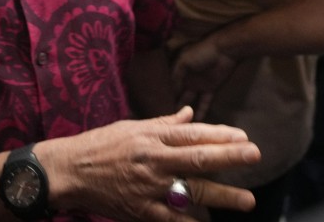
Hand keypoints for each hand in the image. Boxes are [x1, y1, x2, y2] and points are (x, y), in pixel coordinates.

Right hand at [42, 106, 259, 221]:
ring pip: (190, 191)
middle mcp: (153, 160)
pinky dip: (189, 221)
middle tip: (255, 155)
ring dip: (221, 196)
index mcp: (152, 137)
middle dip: (229, 157)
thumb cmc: (100, 145)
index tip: (243, 137)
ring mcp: (148, 187)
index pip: (192, 134)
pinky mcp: (140, 210)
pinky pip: (170, 218)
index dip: (219, 135)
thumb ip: (164, 124)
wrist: (69, 171)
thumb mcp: (132, 127)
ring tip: (246, 200)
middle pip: (197, 158)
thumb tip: (190, 113)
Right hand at [172, 37, 237, 121]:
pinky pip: (204, 102)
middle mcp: (187, 79)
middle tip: (166, 120)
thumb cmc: (201, 52)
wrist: (224, 51)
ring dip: (186, 111)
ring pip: (190, 100)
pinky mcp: (210, 89)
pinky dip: (201, 111)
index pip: (170, 86)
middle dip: (173, 105)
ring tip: (179, 125)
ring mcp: (199, 85)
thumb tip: (169, 92)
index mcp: (179, 70)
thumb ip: (175, 76)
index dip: (165, 96)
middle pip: (178, 94)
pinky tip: (196, 122)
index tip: (158, 109)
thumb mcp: (183, 61)